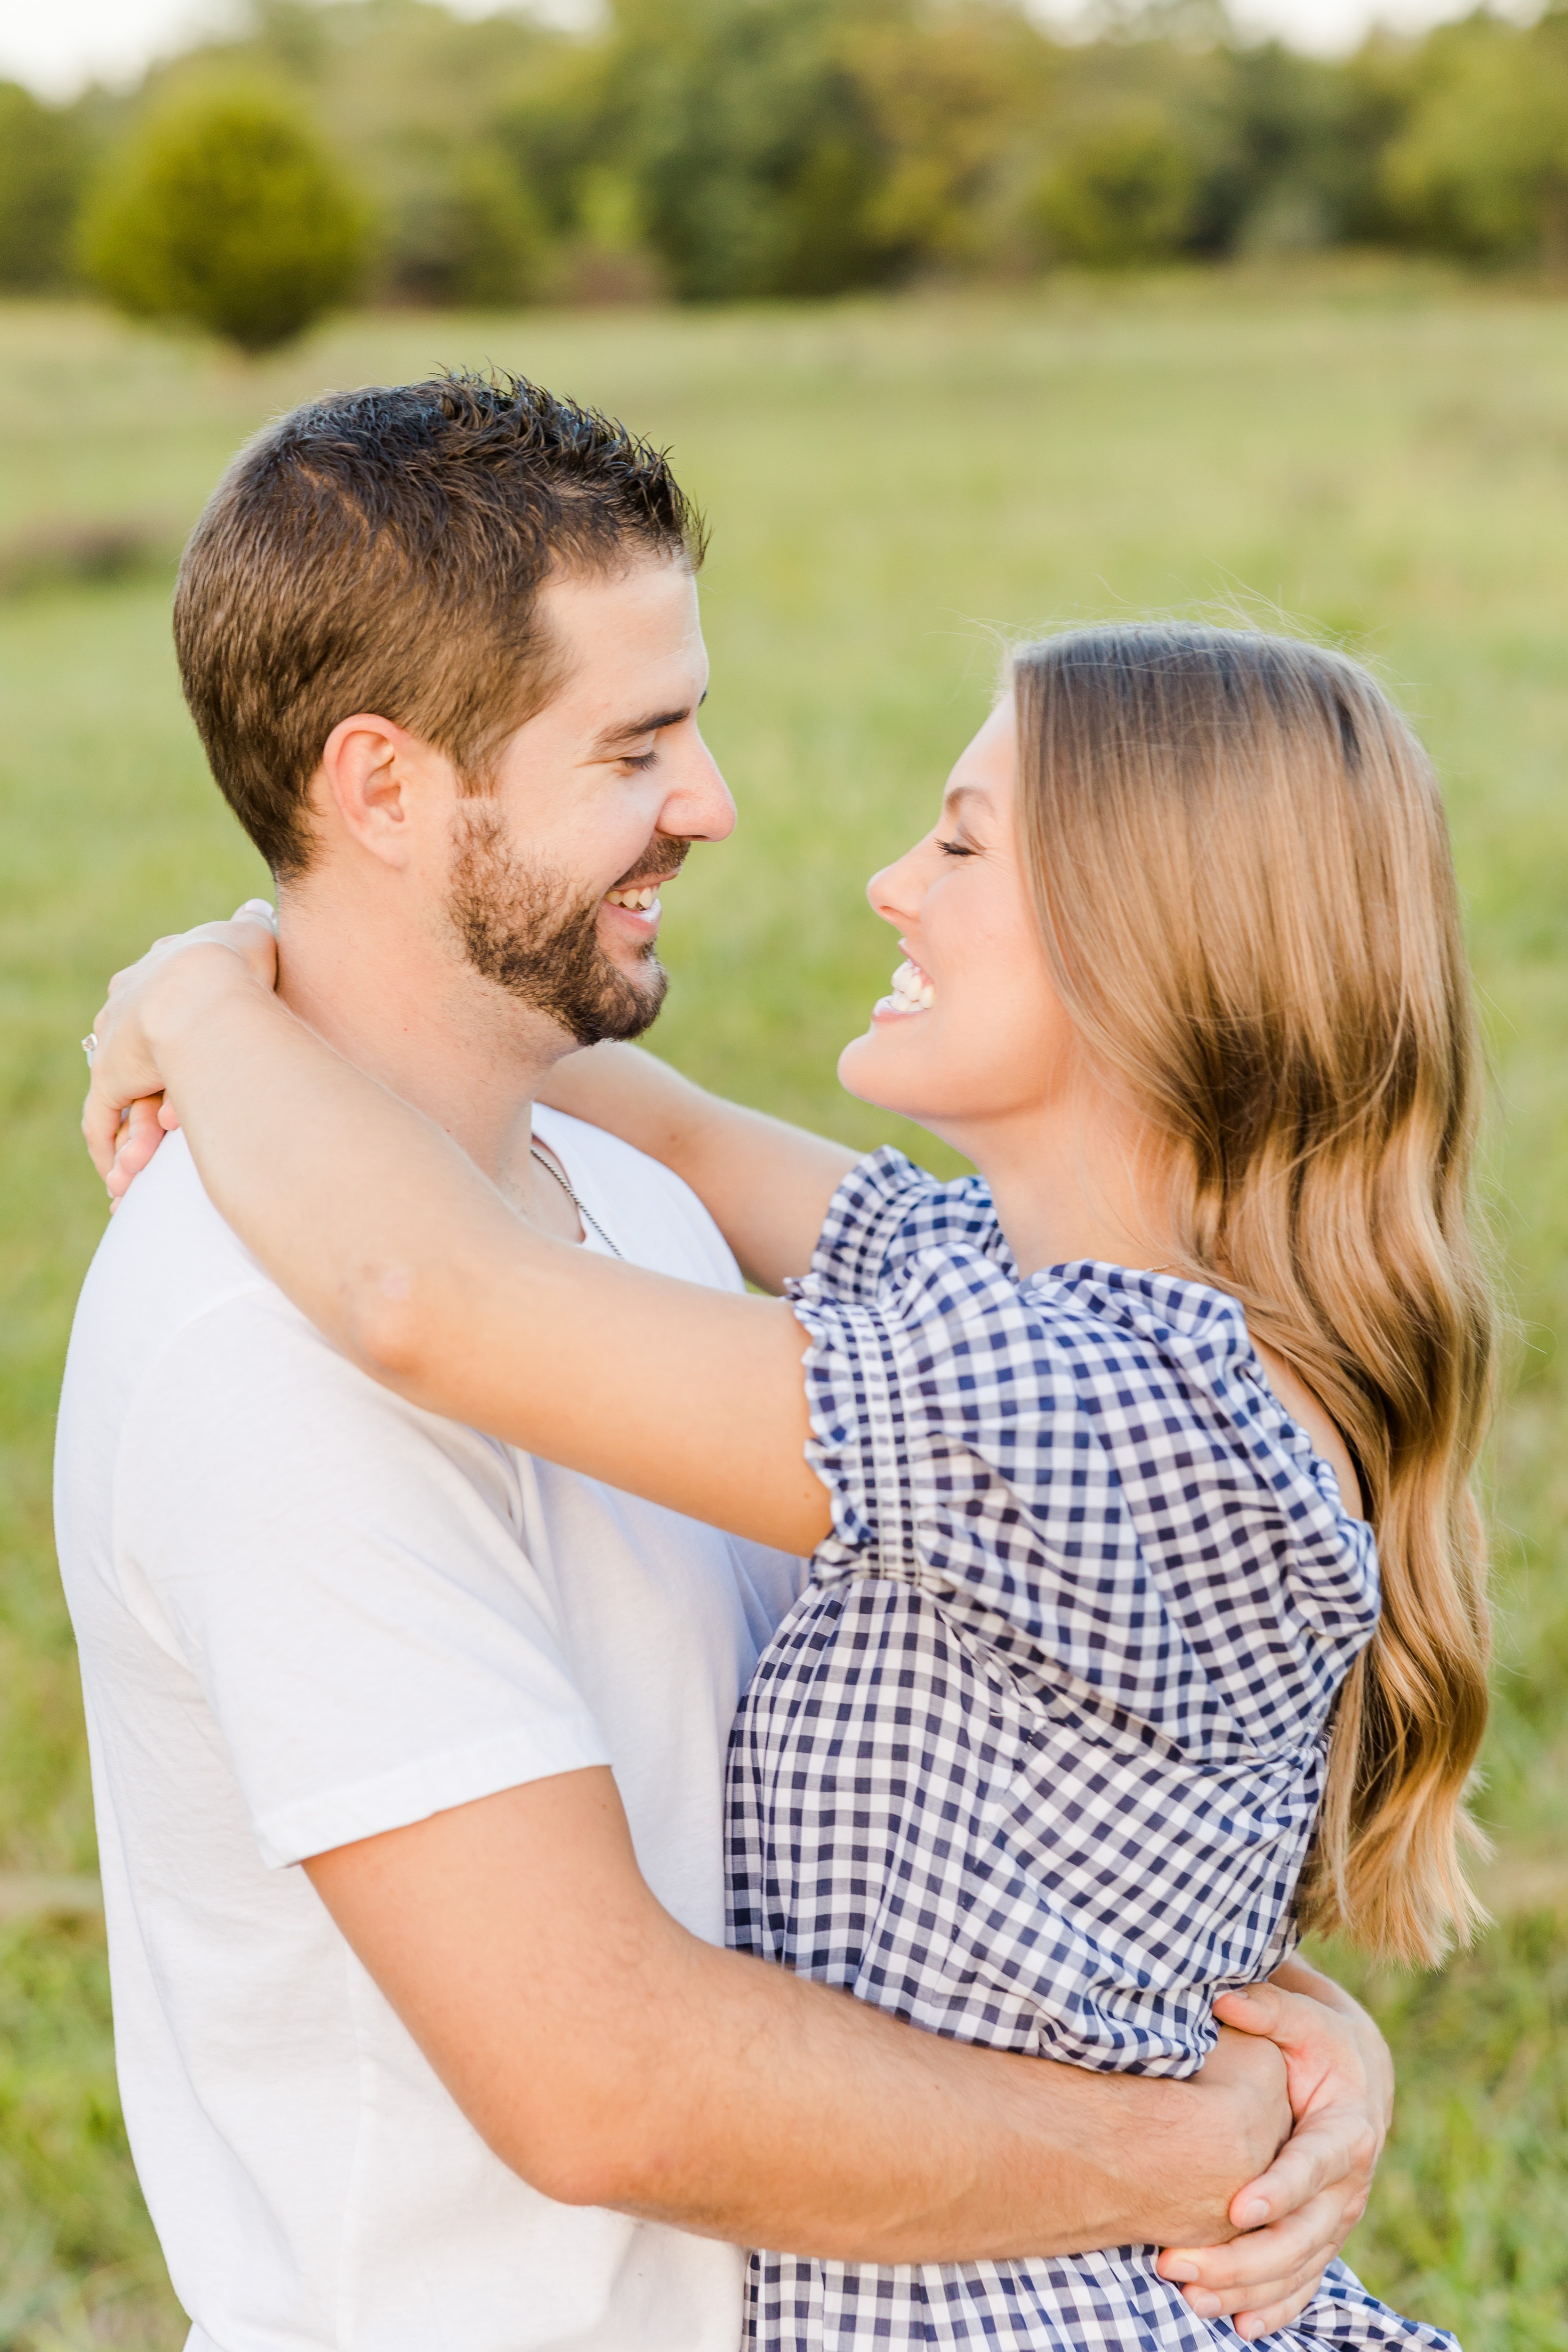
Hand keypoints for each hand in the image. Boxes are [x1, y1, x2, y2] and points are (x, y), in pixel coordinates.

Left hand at [82, 902, 278, 1199]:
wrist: (206, 987)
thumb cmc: (238, 963)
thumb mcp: (252, 936)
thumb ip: (250, 928)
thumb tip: (253, 913)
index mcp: (158, 972)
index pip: (158, 1003)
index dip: (176, 1032)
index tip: (194, 1057)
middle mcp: (129, 1005)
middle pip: (140, 1053)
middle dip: (153, 1090)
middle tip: (172, 1126)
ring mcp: (117, 1043)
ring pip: (123, 1093)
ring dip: (137, 1133)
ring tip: (151, 1169)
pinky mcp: (110, 1078)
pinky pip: (102, 1121)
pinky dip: (111, 1149)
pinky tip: (122, 1178)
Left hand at [1157, 1966, 1390, 2337]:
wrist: (1357, 2073)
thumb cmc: (1319, 2040)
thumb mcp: (1302, 2018)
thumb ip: (1267, 2009)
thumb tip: (1225, 1999)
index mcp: (1347, 2131)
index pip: (1312, 2166)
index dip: (1278, 2189)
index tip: (1236, 2208)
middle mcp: (1348, 2185)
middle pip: (1300, 2235)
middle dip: (1242, 2256)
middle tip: (1177, 2263)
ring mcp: (1337, 2218)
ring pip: (1297, 2267)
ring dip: (1246, 2288)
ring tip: (1190, 2296)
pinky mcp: (1323, 2236)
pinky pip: (1303, 2282)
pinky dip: (1274, 2307)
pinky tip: (1236, 2325)